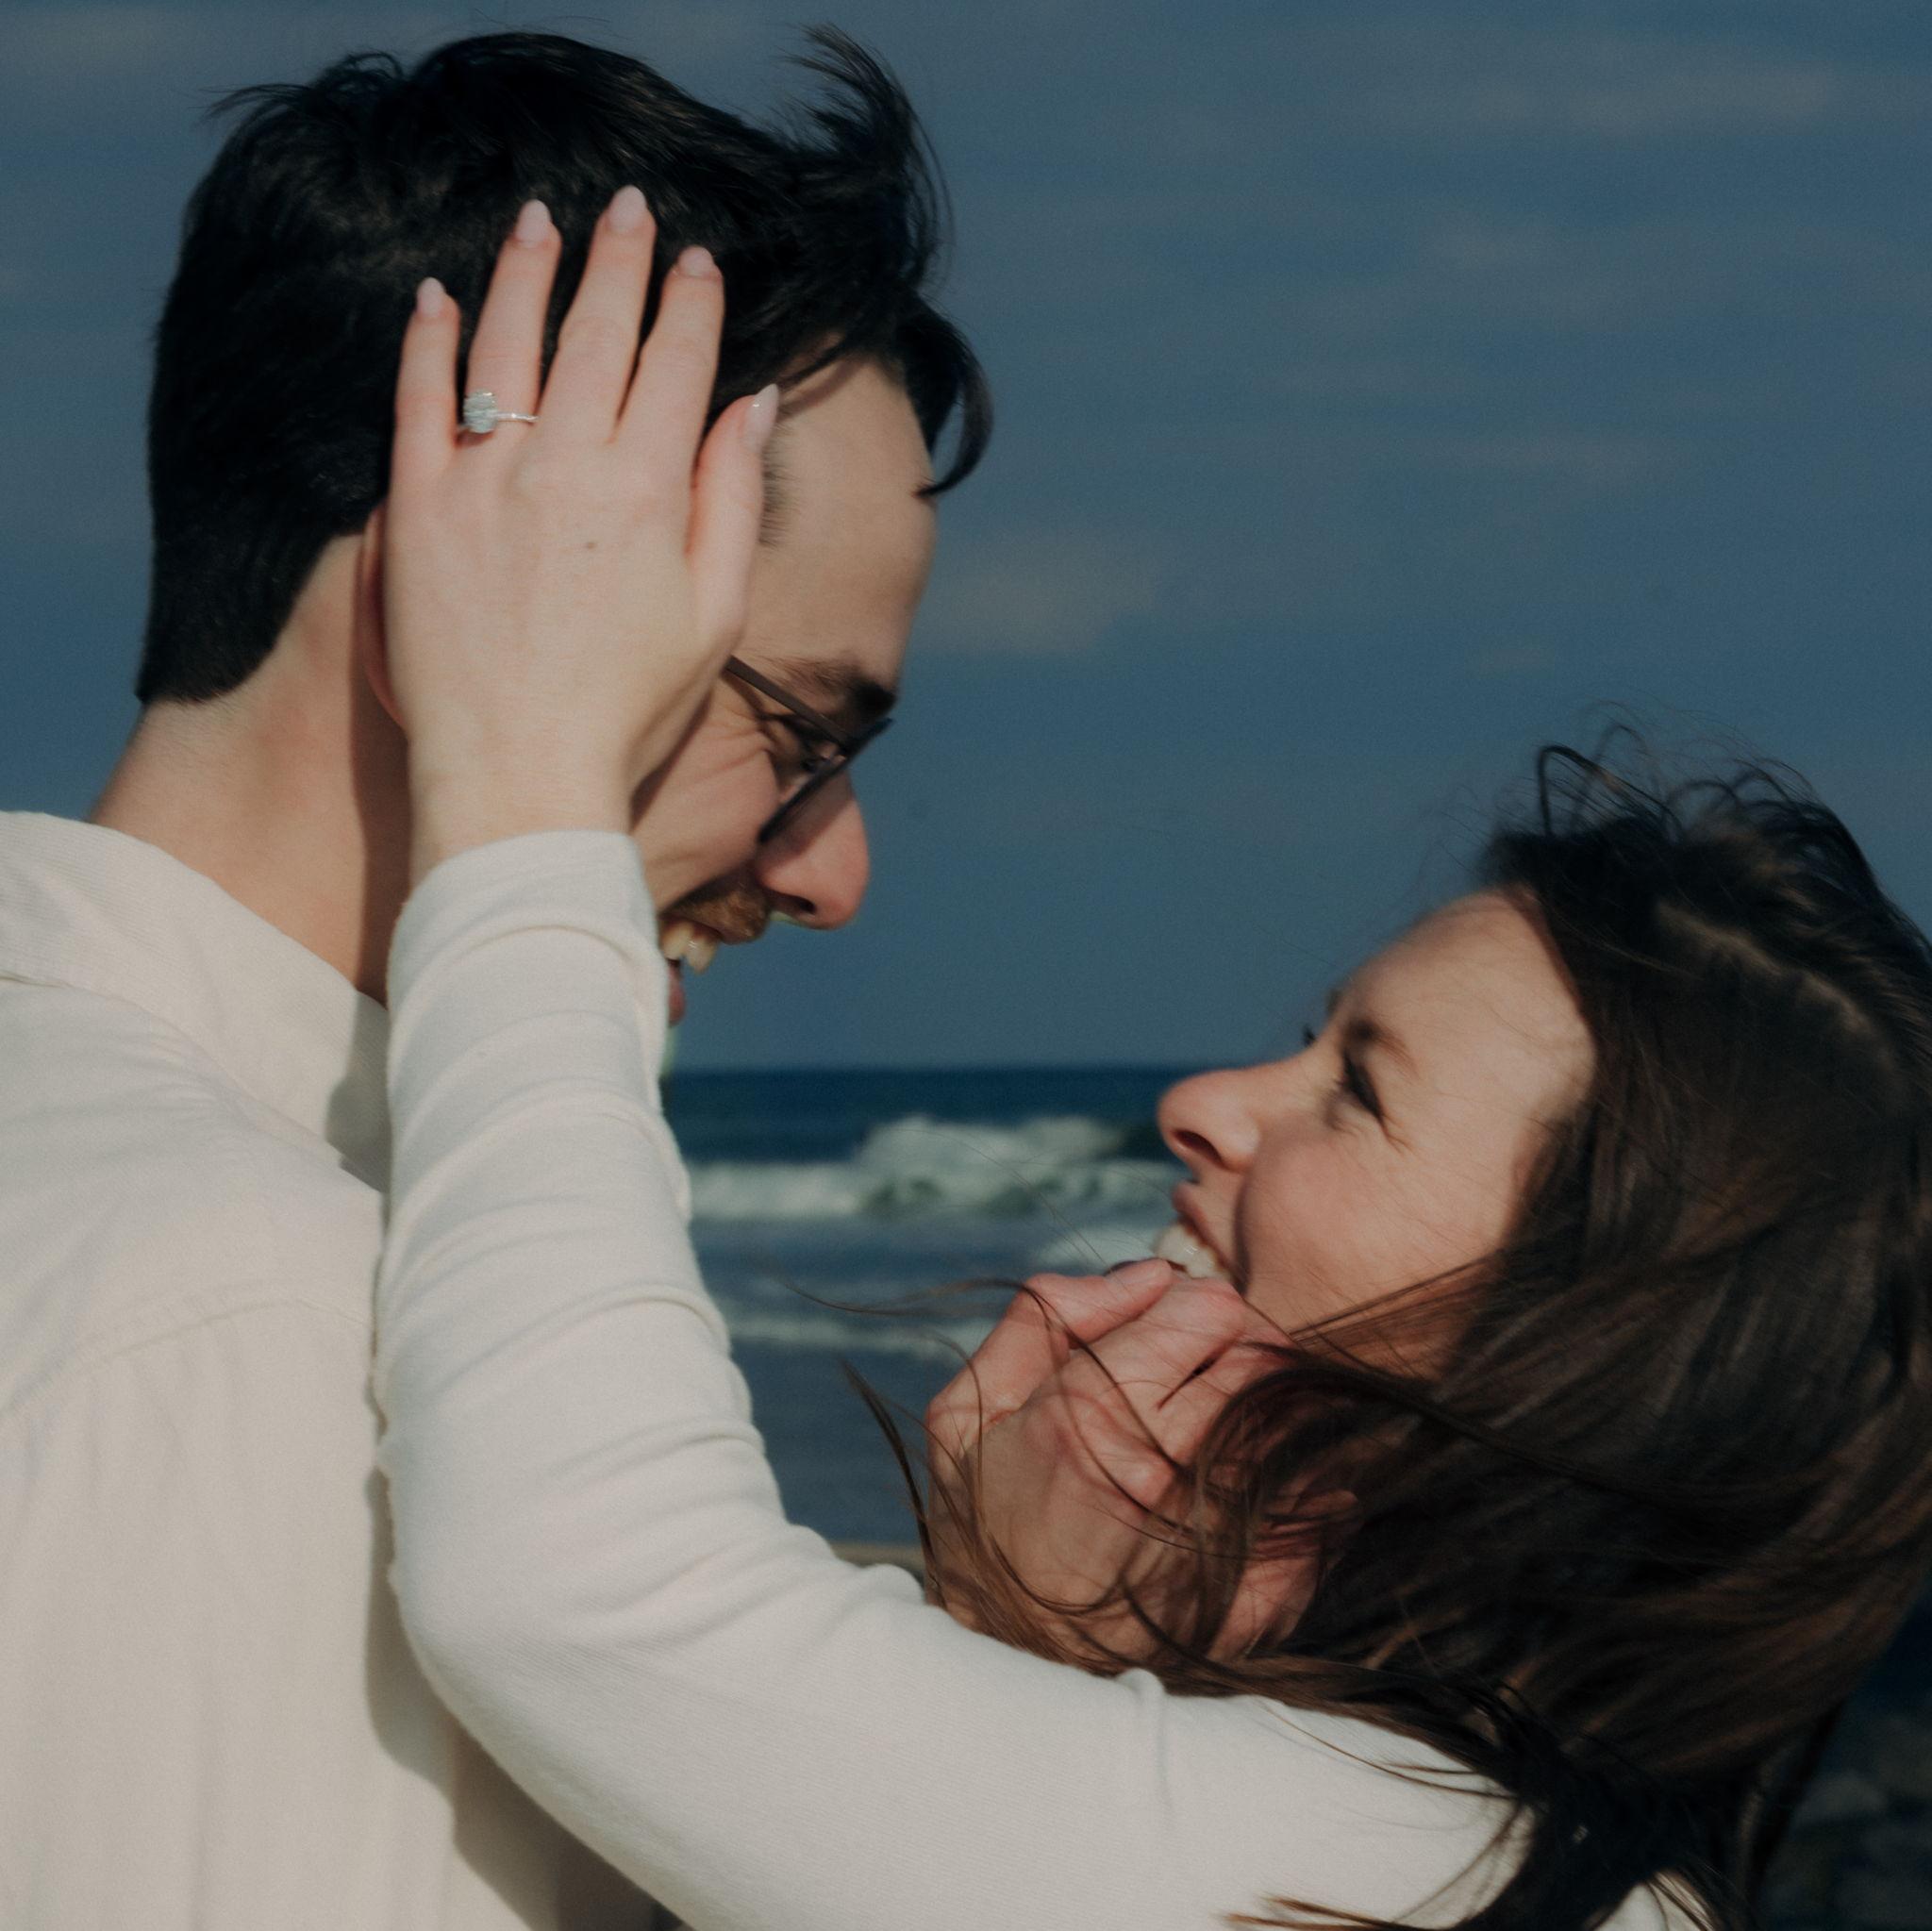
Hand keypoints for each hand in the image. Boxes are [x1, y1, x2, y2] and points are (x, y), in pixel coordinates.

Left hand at [377, 187, 776, 884]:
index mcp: (649, 490)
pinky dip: (430, 340)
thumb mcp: (714, 614)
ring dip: (527, 271)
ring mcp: (484, 479)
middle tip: (629, 208)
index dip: (693, 303)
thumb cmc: (630, 709)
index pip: (678, 364)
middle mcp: (567, 465)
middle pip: (597, 333)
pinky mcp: (417, 507)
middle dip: (620, 259)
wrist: (518, 773)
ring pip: (507, 343)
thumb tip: (754, 404)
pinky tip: (440, 296)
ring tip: (541, 219)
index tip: (699, 258)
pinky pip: (420, 399)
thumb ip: (730, 499)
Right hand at [923, 1261, 1312, 1661]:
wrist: (1007, 1663)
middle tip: (1208, 1375)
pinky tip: (1280, 1488)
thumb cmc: (983, 1522)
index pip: (1211, 1308)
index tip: (1175, 1332)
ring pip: (1297, 1422)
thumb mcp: (968, 1407)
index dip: (1197, 1307)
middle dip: (1244, 1350)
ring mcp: (1216, 1528)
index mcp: (1090, 1410)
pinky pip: (1325, 1506)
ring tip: (1232, 1429)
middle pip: (1265, 1358)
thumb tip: (1148, 1274)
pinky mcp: (1260, 1586)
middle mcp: (1163, 1465)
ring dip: (1278, 1411)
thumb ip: (1046, 1316)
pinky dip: (1317, 1486)